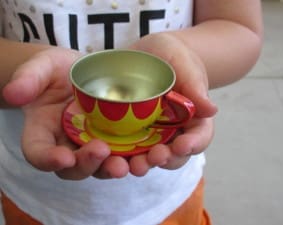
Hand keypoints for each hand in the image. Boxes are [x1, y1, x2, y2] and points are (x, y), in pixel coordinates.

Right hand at [2, 48, 129, 179]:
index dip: (47, 159)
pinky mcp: (113, 140)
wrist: (82, 71)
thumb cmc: (58, 70)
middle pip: (72, 167)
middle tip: (101, 151)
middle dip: (86, 164)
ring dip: (111, 168)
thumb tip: (12, 92)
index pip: (38, 151)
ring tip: (125, 164)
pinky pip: (121, 154)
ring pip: (99, 166)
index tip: (62, 157)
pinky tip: (145, 153)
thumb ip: (28, 78)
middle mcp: (67, 144)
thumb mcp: (42, 67)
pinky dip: (132, 158)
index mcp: (43, 130)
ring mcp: (91, 144)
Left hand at [127, 33, 217, 175]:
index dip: (193, 144)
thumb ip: (195, 85)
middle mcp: (173, 130)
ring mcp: (151, 132)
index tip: (182, 145)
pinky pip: (126, 147)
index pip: (199, 136)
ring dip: (142, 164)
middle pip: (174, 154)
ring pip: (149, 155)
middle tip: (155, 157)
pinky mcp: (129, 130)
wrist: (148, 54)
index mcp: (192, 117)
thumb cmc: (172, 56)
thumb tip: (211, 110)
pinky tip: (110, 155)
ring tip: (133, 165)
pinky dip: (120, 155)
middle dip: (165, 159)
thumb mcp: (184, 64)